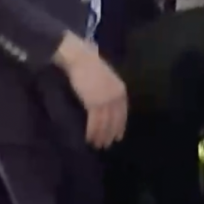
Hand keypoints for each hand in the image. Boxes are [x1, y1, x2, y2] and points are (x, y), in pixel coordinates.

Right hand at [55, 34, 127, 148]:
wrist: (80, 58)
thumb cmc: (89, 65)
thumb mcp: (106, 78)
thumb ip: (109, 91)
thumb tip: (106, 105)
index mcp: (121, 90)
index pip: (123, 114)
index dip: (120, 127)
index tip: (117, 137)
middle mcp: (116, 97)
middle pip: (115, 121)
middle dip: (110, 135)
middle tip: (106, 145)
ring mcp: (106, 101)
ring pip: (105, 124)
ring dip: (100, 136)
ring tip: (96, 145)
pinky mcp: (94, 104)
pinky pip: (94, 122)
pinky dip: (92, 132)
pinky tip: (89, 138)